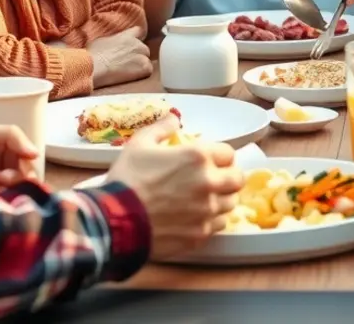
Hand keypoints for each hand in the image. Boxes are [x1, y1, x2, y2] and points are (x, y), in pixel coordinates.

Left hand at [0, 119, 39, 189]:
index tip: (13, 167)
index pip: (28, 161)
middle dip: (16, 179)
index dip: (26, 165)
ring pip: (14, 192)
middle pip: (25, 178)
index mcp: (5, 150)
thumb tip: (36, 153)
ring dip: (6, 189)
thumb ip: (11, 135)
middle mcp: (2, 167)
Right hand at [90, 26, 151, 87]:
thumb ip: (113, 40)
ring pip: (146, 61)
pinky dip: (142, 74)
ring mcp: (143, 55)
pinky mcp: (145, 67)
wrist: (96, 67)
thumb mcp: (102, 41)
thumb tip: (113, 44)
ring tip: (126, 72)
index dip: (136, 38)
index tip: (132, 44)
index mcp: (127, 36)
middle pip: (143, 49)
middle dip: (137, 56)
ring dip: (139, 66)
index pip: (139, 31)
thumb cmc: (93, 55)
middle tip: (126, 64)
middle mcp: (137, 44)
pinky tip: (130, 77)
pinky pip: (148, 71)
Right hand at [105, 117, 244, 258]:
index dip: (220, 156)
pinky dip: (210, 221)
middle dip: (228, 177)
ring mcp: (207, 211)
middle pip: (237, 179)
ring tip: (203, 199)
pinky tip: (194, 217)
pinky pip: (217, 226)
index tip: (211, 160)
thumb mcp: (139, 144)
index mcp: (198, 156)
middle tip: (214, 179)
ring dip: (221, 199)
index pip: (229, 153)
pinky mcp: (200, 234)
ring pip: (230, 204)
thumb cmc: (127, 178)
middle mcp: (209, 183)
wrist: (116, 221)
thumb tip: (174, 119)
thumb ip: (161, 128)